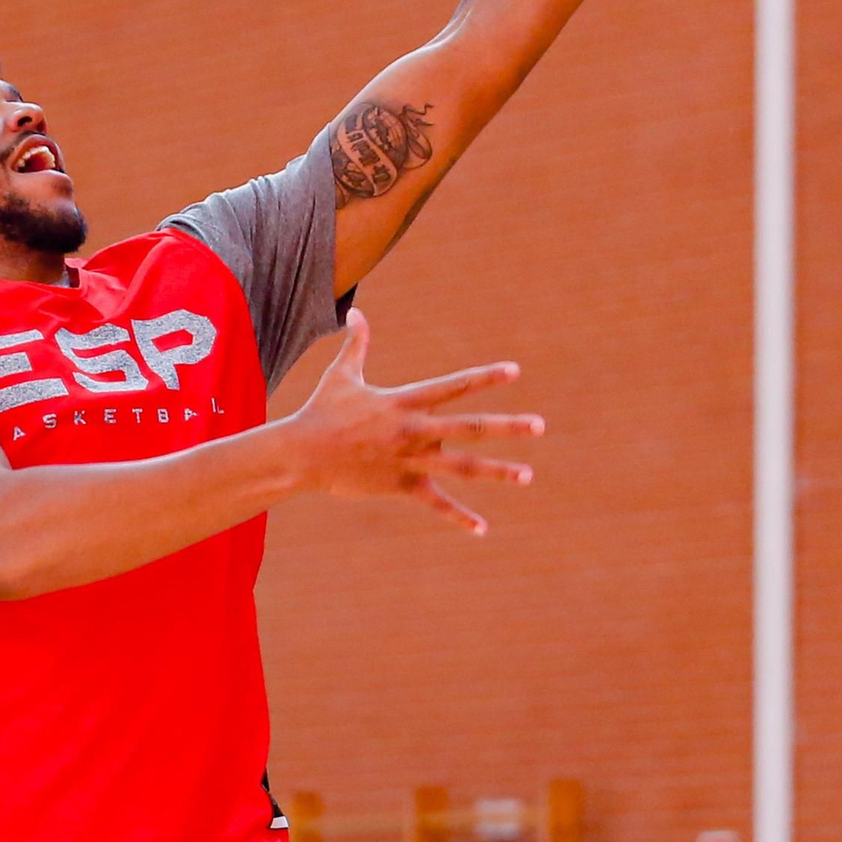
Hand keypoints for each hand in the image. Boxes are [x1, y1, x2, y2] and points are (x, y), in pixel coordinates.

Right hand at [288, 309, 542, 535]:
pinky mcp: (401, 486)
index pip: (454, 386)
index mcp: (405, 402)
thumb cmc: (321, 412)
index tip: (515, 371)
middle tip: (540, 425)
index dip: (485, 377)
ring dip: (497, 471)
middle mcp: (415, 431)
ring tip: (527, 475)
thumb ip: (356, 344)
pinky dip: (460, 517)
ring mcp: (410, 460)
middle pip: (470, 428)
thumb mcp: (341, 375)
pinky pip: (436, 504)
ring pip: (463, 467)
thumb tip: (355, 313)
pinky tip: (483, 529)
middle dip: (507, 426)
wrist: (302, 455)